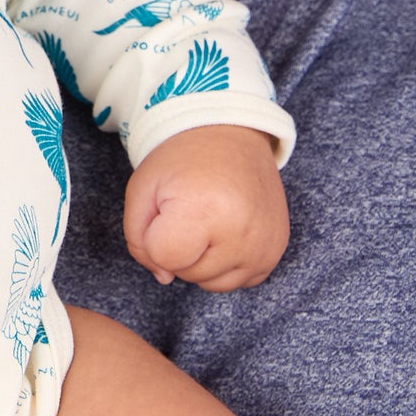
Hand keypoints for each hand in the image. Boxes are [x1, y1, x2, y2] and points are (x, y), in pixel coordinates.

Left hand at [123, 125, 288, 290]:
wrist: (231, 133)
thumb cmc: (182, 159)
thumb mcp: (143, 189)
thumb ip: (139, 240)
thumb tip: (164, 277)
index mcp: (205, 210)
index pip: (165, 257)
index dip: (154, 236)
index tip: (166, 208)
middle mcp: (241, 233)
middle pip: (187, 272)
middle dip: (178, 247)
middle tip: (188, 208)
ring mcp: (264, 245)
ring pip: (212, 283)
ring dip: (200, 259)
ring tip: (206, 219)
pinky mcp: (276, 251)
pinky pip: (239, 280)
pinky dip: (225, 263)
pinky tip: (224, 231)